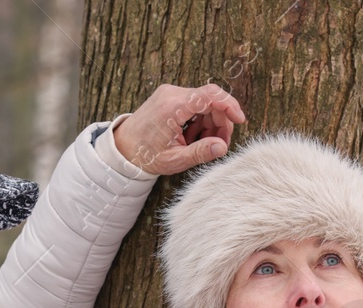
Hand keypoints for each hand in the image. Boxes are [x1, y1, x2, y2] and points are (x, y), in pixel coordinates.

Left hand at [112, 83, 245, 175]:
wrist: (121, 148)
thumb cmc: (145, 156)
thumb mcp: (174, 160)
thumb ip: (200, 153)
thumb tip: (223, 147)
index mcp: (172, 107)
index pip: (210, 95)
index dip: (230, 105)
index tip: (240, 120)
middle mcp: (171, 94)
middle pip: (210, 100)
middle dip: (221, 122)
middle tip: (220, 145)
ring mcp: (169, 93)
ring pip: (204, 103)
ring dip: (210, 123)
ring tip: (201, 145)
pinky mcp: (169, 97)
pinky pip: (194, 104)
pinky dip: (199, 120)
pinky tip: (192, 138)